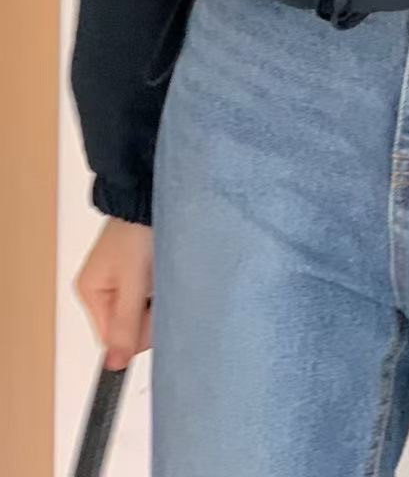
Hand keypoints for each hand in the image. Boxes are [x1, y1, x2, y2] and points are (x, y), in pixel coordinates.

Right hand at [75, 216, 153, 369]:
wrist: (150, 193)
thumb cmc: (137, 230)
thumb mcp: (132, 281)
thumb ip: (125, 322)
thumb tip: (114, 364)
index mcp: (91, 292)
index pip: (112, 337)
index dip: (136, 334)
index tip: (154, 316)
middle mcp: (105, 288)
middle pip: (130, 325)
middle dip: (150, 313)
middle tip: (160, 287)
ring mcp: (124, 279)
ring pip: (144, 310)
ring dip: (159, 298)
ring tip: (163, 273)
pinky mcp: (142, 269)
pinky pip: (152, 294)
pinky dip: (163, 286)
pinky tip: (166, 270)